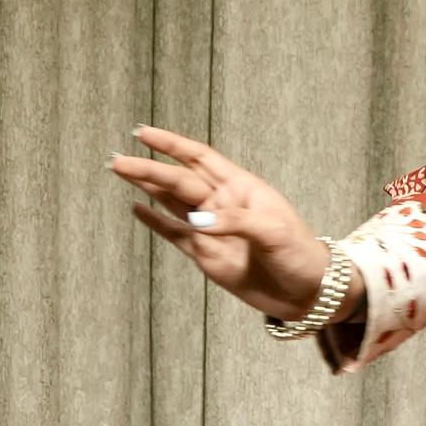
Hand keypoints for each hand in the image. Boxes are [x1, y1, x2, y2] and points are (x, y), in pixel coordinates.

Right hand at [110, 126, 329, 322]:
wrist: (308, 292)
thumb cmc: (299, 254)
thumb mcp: (274, 232)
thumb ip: (235, 222)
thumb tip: (197, 222)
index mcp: (240, 188)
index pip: (200, 159)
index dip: (172, 145)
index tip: (144, 133)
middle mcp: (222, 204)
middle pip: (179, 180)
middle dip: (148, 169)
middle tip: (117, 160)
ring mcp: (212, 229)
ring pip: (172, 202)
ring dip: (147, 187)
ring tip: (120, 171)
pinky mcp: (206, 255)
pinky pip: (175, 234)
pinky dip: (156, 222)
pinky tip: (137, 208)